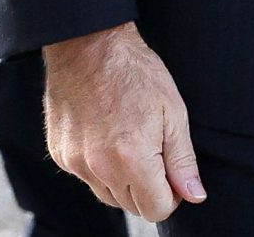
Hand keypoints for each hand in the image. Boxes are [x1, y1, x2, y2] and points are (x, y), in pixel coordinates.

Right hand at [42, 22, 205, 220]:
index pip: (155, 210)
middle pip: (131, 206)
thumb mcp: (172, 111)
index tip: (171, 171)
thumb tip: (194, 194)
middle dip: (147, 187)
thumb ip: (182, 159)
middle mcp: (99, 168)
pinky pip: (85, 177)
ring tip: (127, 140)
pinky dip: (98, 166)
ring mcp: (75, 162)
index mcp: (131, 159)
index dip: (170, 194)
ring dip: (122, 180)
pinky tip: (105, 135)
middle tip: (151, 149)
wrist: (88, 44)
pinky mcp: (60, 153)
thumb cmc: (134, 71)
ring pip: (107, 195)